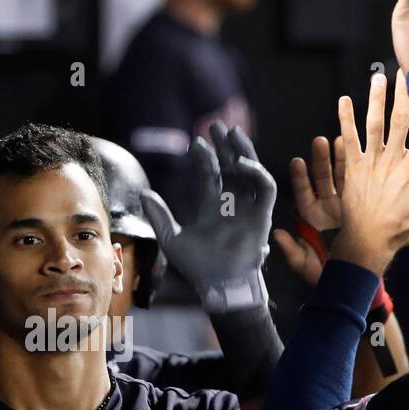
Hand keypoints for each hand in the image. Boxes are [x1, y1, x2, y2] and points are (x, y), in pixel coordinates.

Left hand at [140, 121, 275, 312]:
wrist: (218, 283)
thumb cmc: (197, 266)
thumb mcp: (171, 237)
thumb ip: (159, 215)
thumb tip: (142, 193)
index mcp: (212, 207)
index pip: (210, 175)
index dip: (204, 158)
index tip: (196, 142)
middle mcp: (231, 204)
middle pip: (231, 167)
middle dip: (225, 146)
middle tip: (217, 125)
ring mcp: (248, 208)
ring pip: (250, 171)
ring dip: (243, 151)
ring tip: (233, 133)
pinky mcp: (263, 214)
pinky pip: (265, 187)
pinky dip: (256, 172)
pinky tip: (240, 163)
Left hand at [273, 135, 344, 285]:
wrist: (355, 280)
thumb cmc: (327, 274)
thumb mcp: (305, 265)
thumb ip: (291, 251)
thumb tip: (277, 234)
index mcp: (311, 218)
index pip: (303, 194)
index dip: (301, 179)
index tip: (297, 161)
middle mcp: (327, 209)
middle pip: (322, 181)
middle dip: (320, 161)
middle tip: (319, 142)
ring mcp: (345, 206)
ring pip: (340, 179)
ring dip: (339, 160)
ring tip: (339, 141)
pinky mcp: (362, 207)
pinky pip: (358, 186)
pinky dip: (357, 170)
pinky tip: (358, 153)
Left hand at [333, 70, 408, 274]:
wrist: (367, 243)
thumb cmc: (402, 231)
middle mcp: (392, 161)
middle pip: (402, 119)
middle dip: (406, 93)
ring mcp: (370, 163)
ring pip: (374, 124)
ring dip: (377, 98)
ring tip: (379, 77)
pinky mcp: (352, 168)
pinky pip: (348, 139)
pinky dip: (345, 119)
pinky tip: (344, 100)